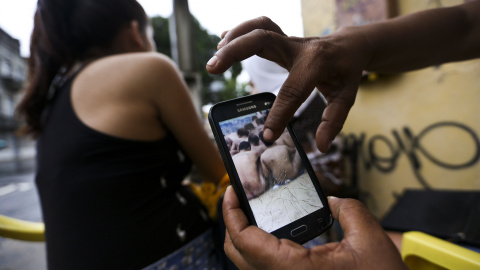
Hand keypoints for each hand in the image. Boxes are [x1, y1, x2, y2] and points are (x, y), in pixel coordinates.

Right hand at [206, 17, 371, 152]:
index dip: (279, 115)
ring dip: (234, 38)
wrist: (351, 45)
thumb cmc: (347, 72)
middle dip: (235, 51)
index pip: (293, 90)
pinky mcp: (282, 39)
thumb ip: (333, 121)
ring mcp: (289, 40)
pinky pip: (258, 28)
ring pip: (258, 27)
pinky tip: (223, 43)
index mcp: (317, 63)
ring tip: (215, 59)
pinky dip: (239, 33)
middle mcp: (300, 47)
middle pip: (263, 39)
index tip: (266, 135)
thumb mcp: (347, 97)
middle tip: (212, 69)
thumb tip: (322, 146)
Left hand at [222, 186, 406, 269]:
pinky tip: (272, 234)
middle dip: (233, 223)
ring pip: (248, 264)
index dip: (231, 214)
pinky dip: (259, 249)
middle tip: (240, 200)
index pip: (244, 241)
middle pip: (237, 253)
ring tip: (254, 213)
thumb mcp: (370, 239)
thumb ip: (348, 210)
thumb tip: (332, 201)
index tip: (232, 193)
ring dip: (245, 237)